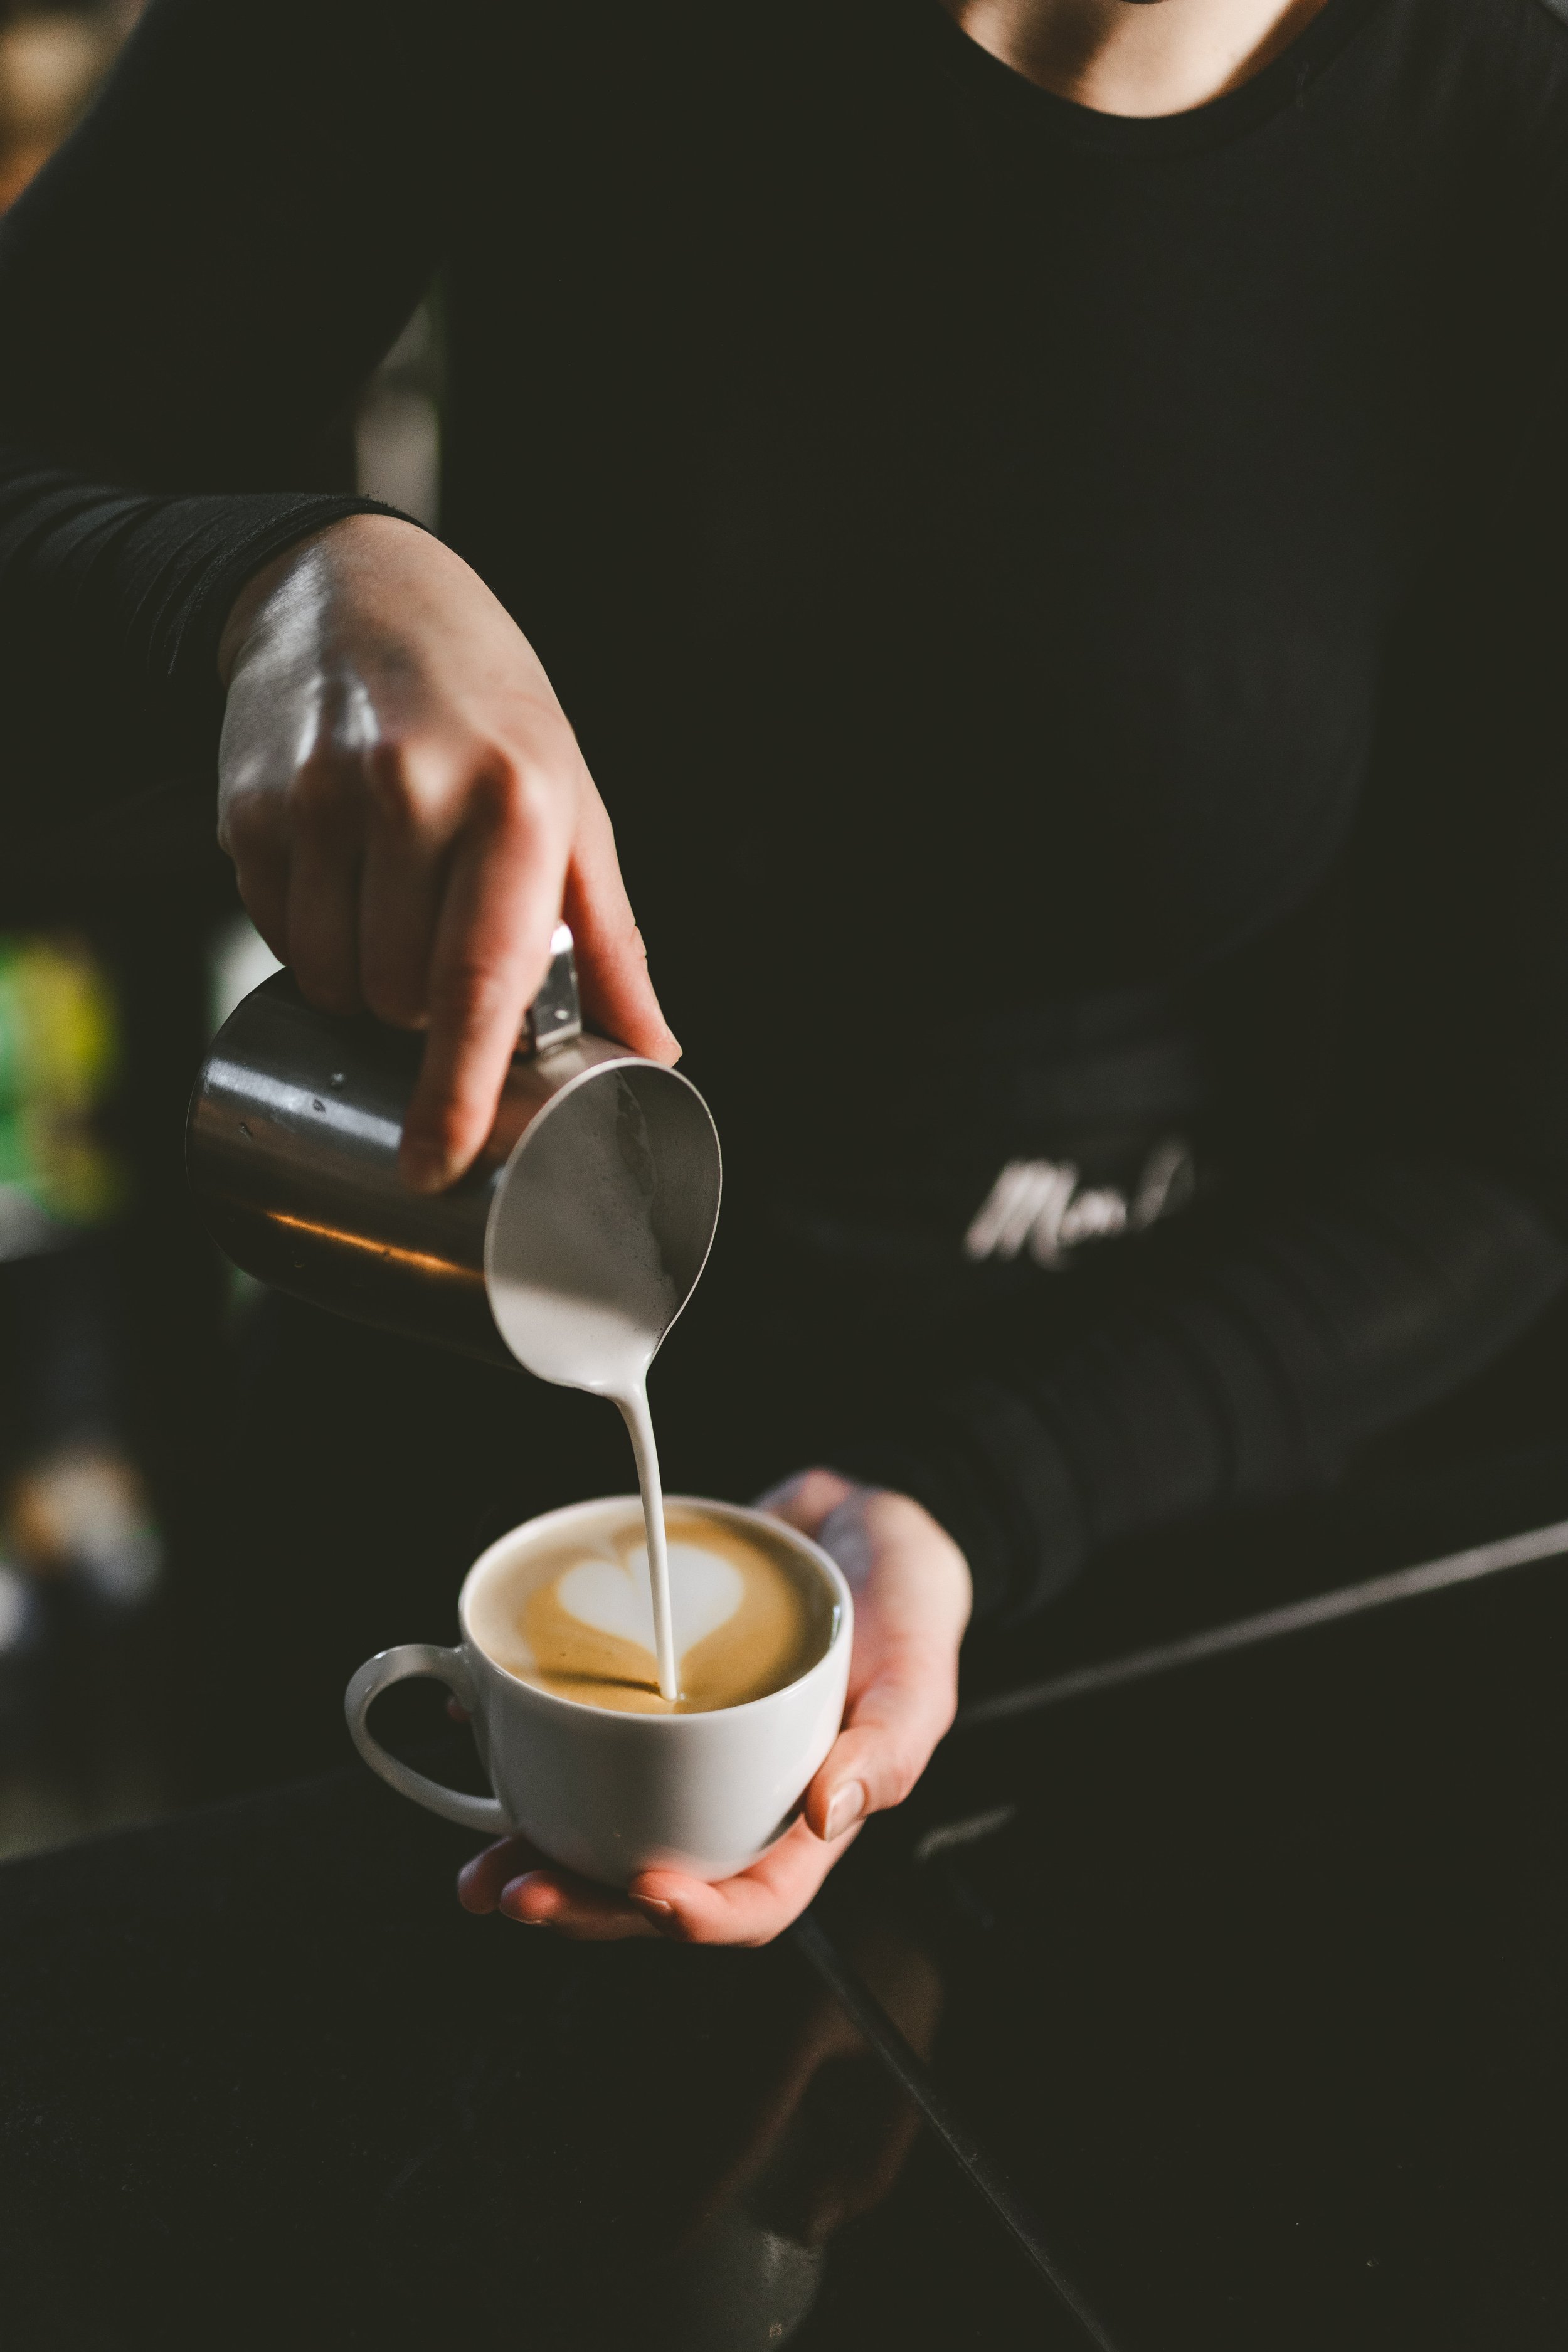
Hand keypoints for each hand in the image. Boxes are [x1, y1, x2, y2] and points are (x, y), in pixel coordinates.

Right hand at [216, 513, 678, 1189]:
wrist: (360, 593)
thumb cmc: (491, 717)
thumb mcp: (572, 808)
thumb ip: (609, 940)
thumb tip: (655, 1053)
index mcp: (519, 804)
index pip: (483, 981)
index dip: (458, 1089)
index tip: (438, 1164)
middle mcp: (415, 793)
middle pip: (400, 998)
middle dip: (421, 1010)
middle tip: (443, 950)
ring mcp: (321, 796)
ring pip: (330, 978)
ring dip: (361, 983)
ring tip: (392, 906)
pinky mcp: (251, 804)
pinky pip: (277, 933)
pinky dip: (309, 936)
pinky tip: (340, 875)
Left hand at [456, 1472, 971, 1945]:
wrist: (860, 1522)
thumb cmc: (906, 1606)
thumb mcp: (917, 1670)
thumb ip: (887, 1746)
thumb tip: (828, 1814)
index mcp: (804, 1819)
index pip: (751, 1901)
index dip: (697, 1914)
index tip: (646, 1889)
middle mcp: (735, 1799)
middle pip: (653, 1882)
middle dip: (582, 1904)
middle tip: (517, 1892)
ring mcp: (687, 1755)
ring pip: (603, 1831)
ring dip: (537, 1857)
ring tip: (479, 1870)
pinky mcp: (650, 1703)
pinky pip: (582, 1743)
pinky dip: (526, 1749)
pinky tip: (476, 1737)